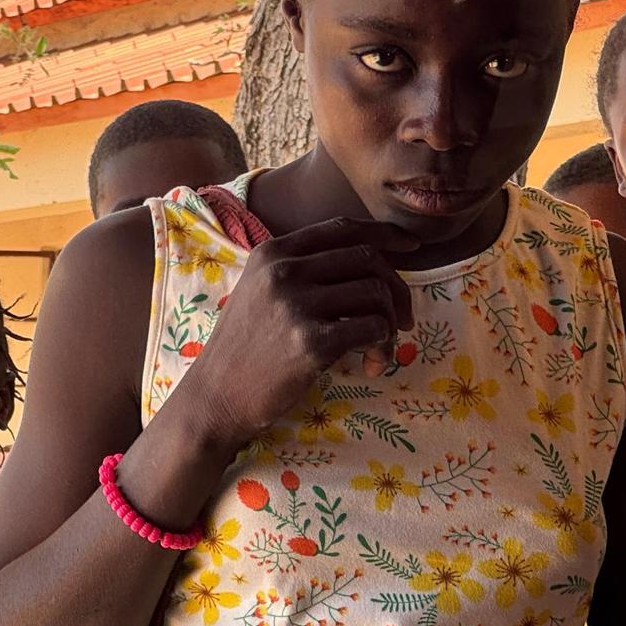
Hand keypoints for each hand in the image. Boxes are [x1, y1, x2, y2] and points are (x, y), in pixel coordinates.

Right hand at [182, 217, 418, 448]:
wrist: (215, 398)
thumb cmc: (245, 349)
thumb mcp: (260, 291)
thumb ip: (301, 269)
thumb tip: (370, 261)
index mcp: (273, 252)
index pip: (343, 228)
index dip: (385, 234)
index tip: (411, 247)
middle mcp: (284, 270)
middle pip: (367, 258)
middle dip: (397, 289)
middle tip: (403, 320)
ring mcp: (296, 304)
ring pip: (376, 293)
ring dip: (390, 325)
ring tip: (379, 351)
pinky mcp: (311, 341)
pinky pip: (374, 328)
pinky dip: (384, 347)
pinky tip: (372, 365)